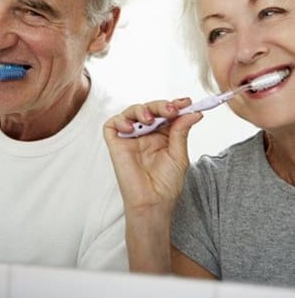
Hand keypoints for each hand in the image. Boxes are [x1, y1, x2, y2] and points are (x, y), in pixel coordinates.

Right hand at [103, 98, 202, 213]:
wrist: (153, 203)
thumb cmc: (167, 184)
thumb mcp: (179, 155)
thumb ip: (181, 131)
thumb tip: (194, 112)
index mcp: (162, 135)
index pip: (166, 113)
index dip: (174, 105)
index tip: (186, 102)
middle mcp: (145, 134)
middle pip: (149, 109)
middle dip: (160, 106)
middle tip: (171, 110)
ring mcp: (130, 138)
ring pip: (131, 112)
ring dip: (141, 110)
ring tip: (150, 119)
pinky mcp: (116, 144)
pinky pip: (112, 124)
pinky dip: (120, 121)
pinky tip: (132, 128)